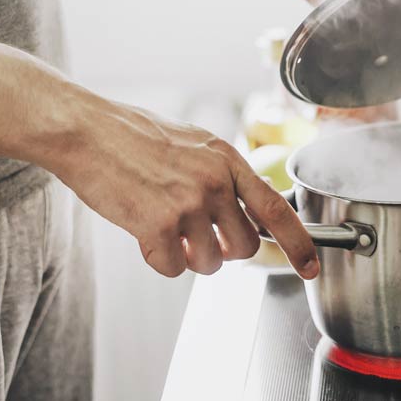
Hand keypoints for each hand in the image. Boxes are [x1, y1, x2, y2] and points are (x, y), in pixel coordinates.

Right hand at [48, 90, 318, 278]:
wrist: (90, 132)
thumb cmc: (137, 137)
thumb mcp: (197, 143)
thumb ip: (226, 174)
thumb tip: (253, 205)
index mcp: (228, 161)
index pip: (276, 209)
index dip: (299, 243)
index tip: (311, 268)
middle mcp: (215, 183)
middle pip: (245, 247)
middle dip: (226, 251)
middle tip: (200, 235)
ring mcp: (188, 205)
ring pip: (210, 263)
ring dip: (191, 256)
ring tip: (167, 227)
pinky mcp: (158, 225)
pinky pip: (173, 268)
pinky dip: (160, 260)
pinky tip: (146, 233)